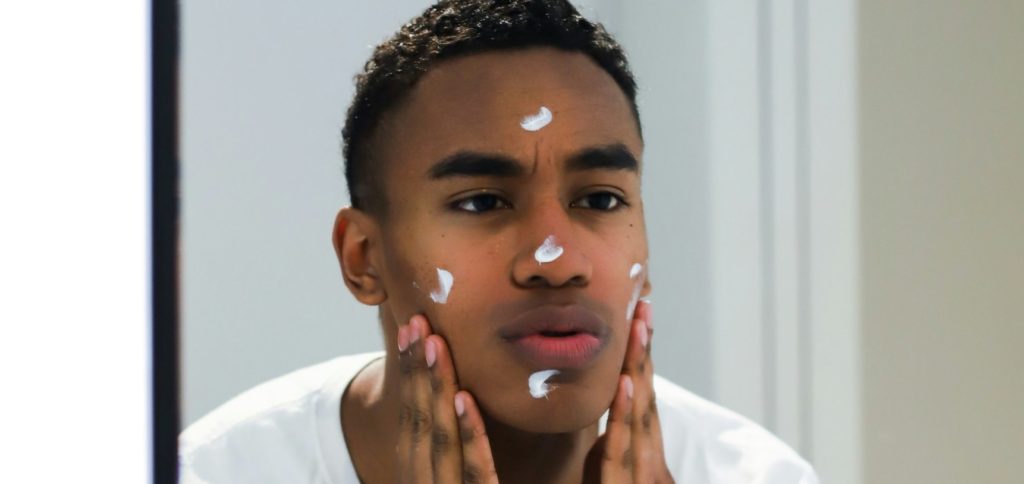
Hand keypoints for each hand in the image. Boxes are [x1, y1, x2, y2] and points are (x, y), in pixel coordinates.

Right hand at [396, 314, 498, 483]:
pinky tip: (465, 398)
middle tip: (417, 320)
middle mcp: (424, 481)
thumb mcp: (457, 475)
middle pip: (418, 419)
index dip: (410, 372)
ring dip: (436, 386)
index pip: (411, 416)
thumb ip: (458, 446)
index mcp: (419, 472)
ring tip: (435, 343)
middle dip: (416, 368)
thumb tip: (464, 394)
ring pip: (439, 435)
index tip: (412, 328)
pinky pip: (473, 469)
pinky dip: (468, 432)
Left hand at [585, 301, 674, 482]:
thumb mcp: (612, 478)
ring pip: (640, 415)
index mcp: (646, 455)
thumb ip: (614, 454)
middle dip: (645, 352)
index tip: (639, 318)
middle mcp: (650, 460)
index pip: (644, 398)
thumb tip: (610, 428)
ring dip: (639, 369)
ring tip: (637, 328)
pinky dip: (624, 414)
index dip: (643, 358)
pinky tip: (623, 383)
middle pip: (647, 397)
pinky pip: (619, 450)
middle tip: (642, 306)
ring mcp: (640, 475)